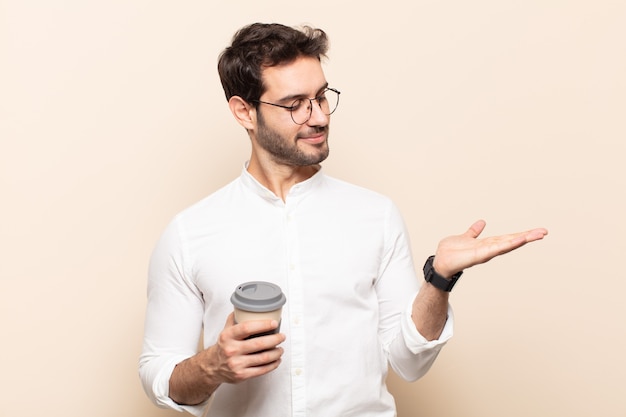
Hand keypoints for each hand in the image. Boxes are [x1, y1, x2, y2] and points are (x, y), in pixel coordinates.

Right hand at [200, 313, 285, 384]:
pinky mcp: (241, 375)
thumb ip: (235, 318)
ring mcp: (236, 363)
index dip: (263, 324)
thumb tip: (245, 305)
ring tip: (281, 349)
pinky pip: (262, 370)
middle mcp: (231, 350)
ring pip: (263, 358)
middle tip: (282, 336)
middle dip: (275, 339)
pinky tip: (276, 360)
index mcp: (228, 336)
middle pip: (259, 343)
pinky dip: (273, 365)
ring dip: (276, 353)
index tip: (274, 323)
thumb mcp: (225, 330)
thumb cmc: (223, 347)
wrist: (212, 366)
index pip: (247, 327)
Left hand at [433, 220, 547, 277]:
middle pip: (512, 241)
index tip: (536, 231)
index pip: (507, 238)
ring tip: (538, 234)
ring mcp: (486, 252)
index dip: (521, 234)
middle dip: (528, 236)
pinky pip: (496, 248)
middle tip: (544, 232)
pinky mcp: (481, 255)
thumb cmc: (451, 252)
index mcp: (487, 244)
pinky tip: (520, 239)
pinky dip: (508, 244)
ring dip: (523, 239)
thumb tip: (481, 222)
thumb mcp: (465, 237)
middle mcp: (489, 249)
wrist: (440, 262)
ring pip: (508, 244)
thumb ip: (473, 232)